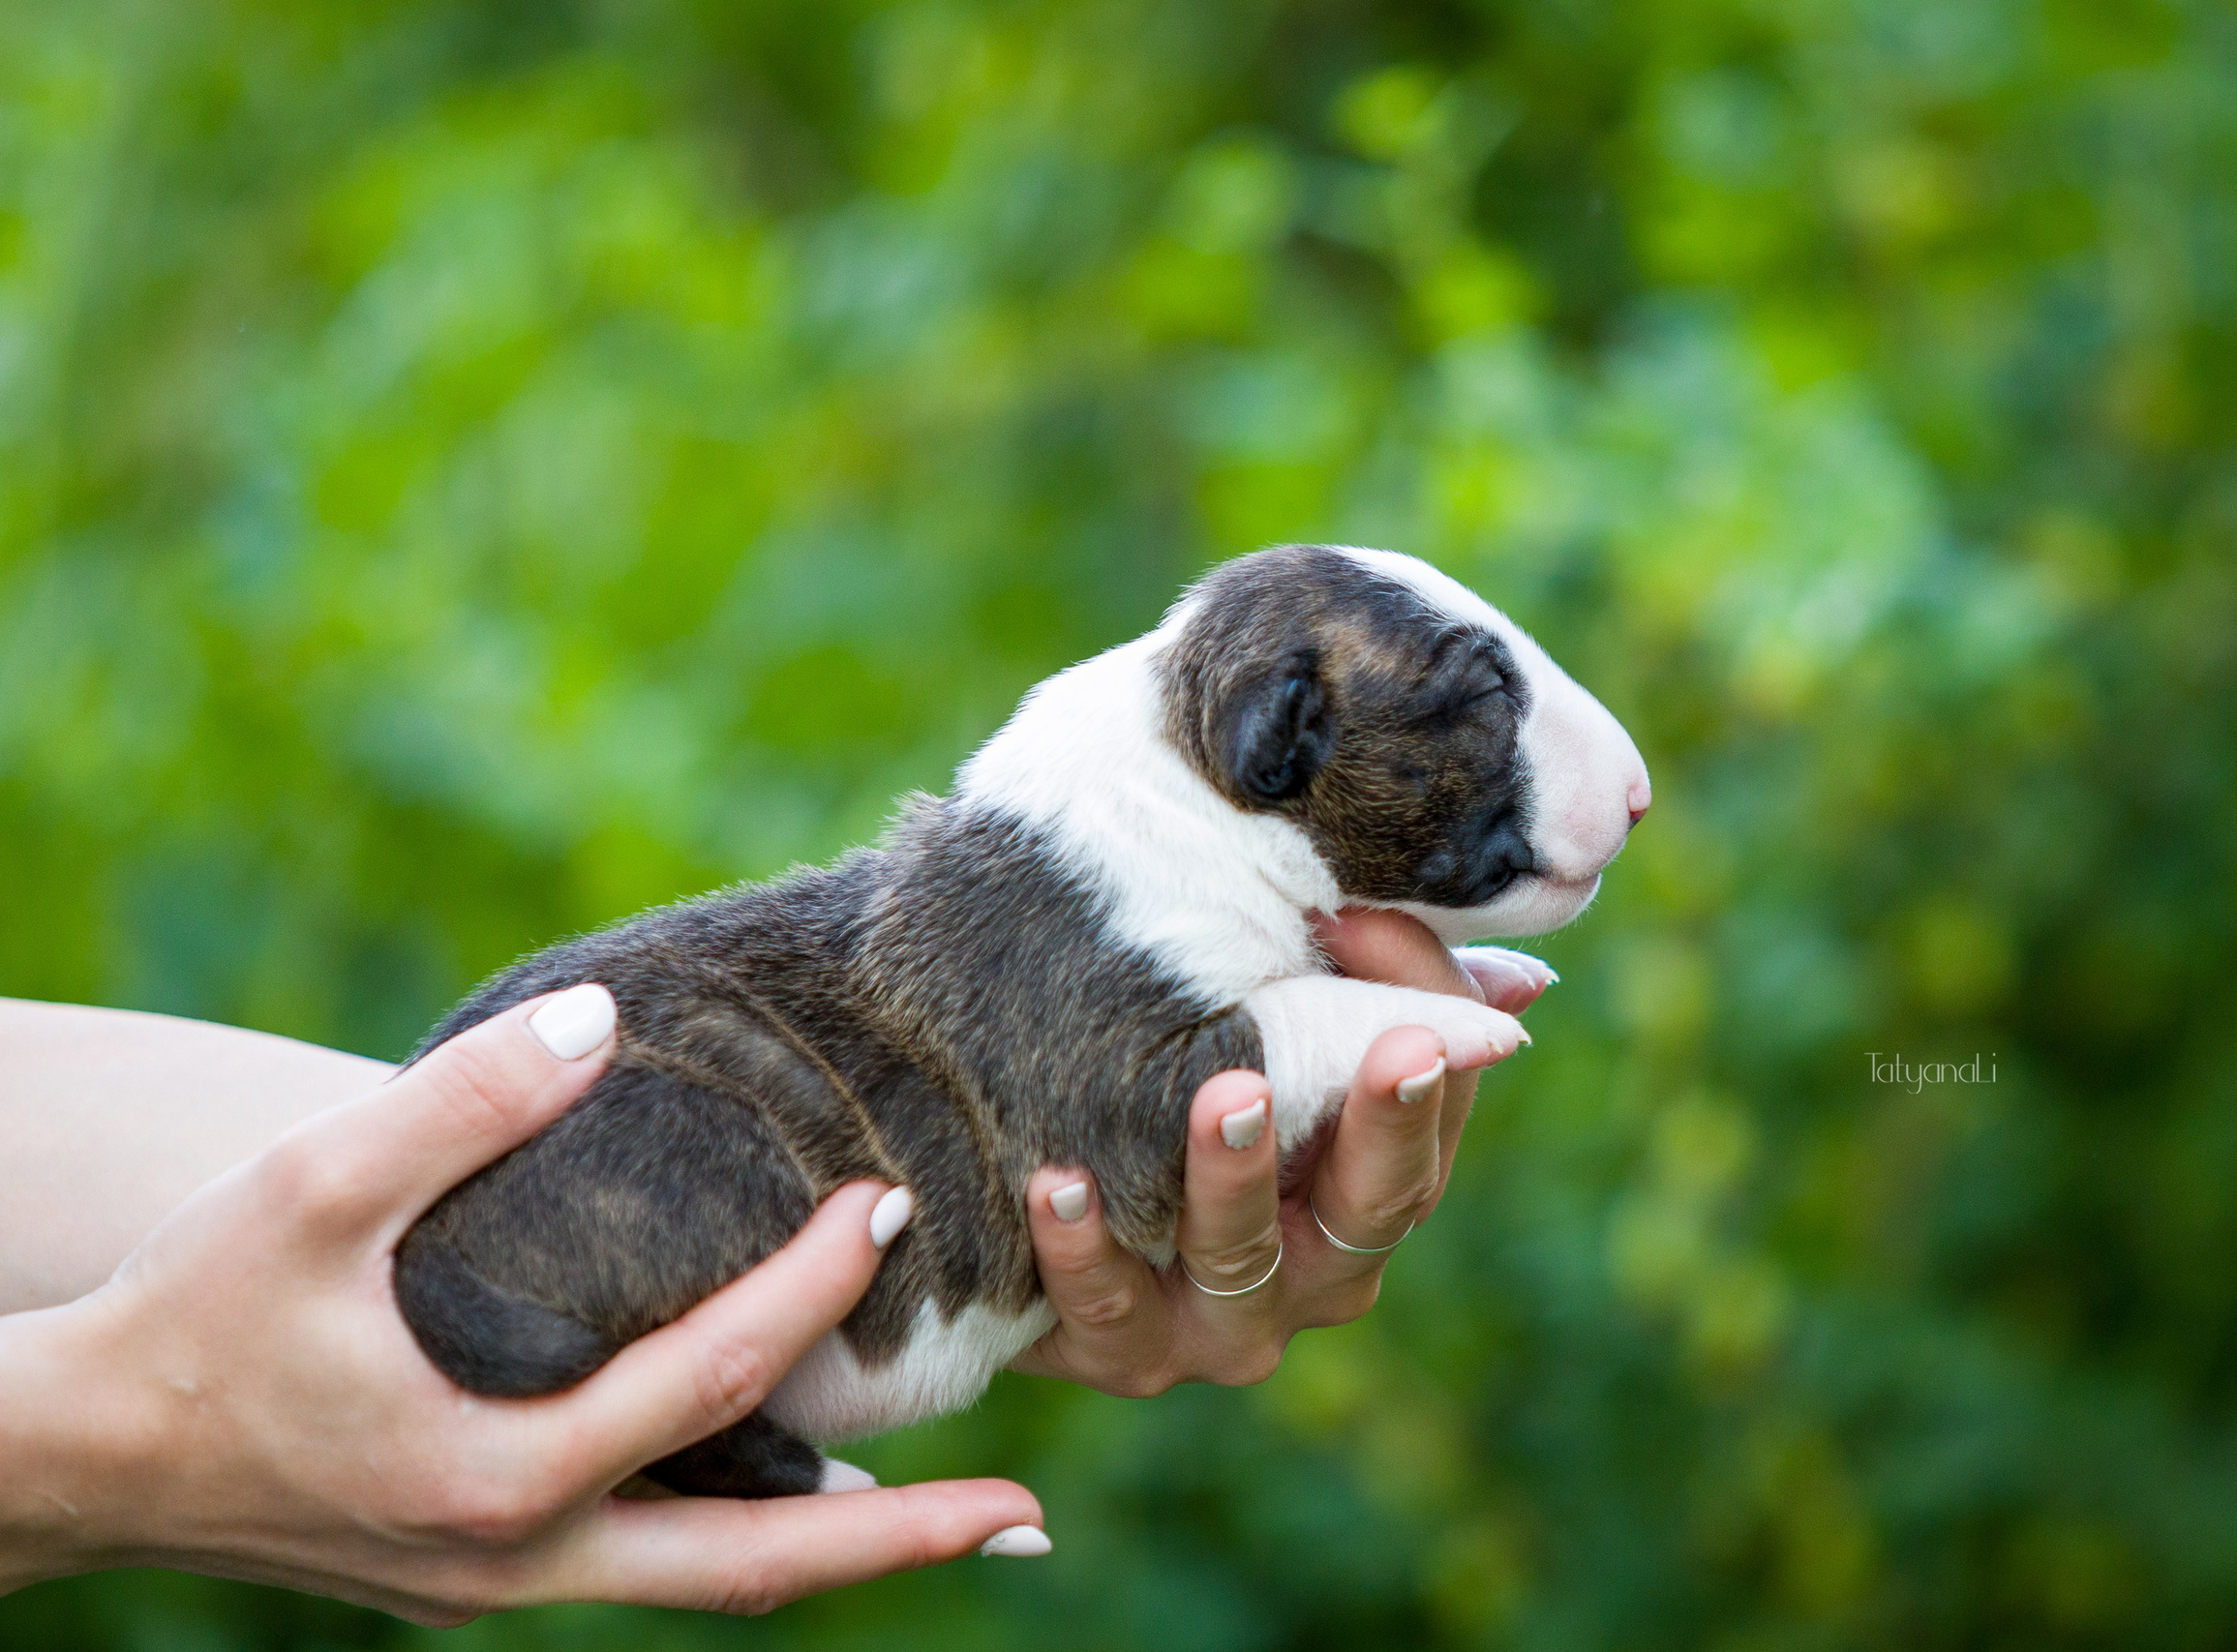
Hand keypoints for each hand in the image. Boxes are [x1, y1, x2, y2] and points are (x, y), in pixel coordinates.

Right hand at [0, 988, 1042, 1621]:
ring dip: (833, 1552)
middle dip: (905, 1546)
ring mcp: (501, 1585)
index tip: (888, 1205)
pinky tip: (794, 1487)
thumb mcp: (306, 1192)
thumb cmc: (187, 1320)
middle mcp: (519, 1559)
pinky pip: (646, 1562)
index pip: (711, 1381)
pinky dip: (737, 1530)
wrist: (74, 1456)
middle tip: (1036, 1520)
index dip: (813, 1291)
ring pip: (705, 1582)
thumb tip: (597, 1018)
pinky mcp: (477, 1574)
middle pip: (754, 1569)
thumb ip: (457, 1106)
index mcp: (494, 1474)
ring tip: (954, 1516)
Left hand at [1009, 909, 1551, 1395]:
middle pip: (1377, 1204)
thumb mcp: (1271, 1027)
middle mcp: (1318, 1271)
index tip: (1394, 936)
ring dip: (1232, 1177)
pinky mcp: (1117, 1350)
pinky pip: (1106, 1309)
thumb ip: (1373, 995)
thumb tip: (1520, 983)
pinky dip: (1083, 1249)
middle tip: (1396, 1047)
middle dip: (1387, 1122)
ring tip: (1222, 1097)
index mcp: (1371, 1191)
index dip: (1431, 1030)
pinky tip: (1059, 1183)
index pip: (1434, 1118)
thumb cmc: (1173, 1083)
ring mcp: (1221, 1324)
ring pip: (1242, 1259)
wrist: (1012, 1190)